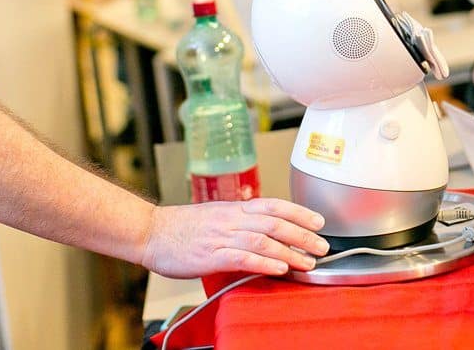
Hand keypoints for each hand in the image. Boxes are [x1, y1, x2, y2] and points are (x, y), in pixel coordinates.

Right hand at [137, 198, 329, 278]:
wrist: (151, 232)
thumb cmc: (181, 227)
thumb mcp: (216, 215)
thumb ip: (240, 221)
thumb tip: (265, 228)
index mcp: (234, 208)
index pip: (274, 205)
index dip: (299, 212)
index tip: (319, 220)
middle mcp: (232, 219)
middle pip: (275, 223)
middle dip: (303, 234)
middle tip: (322, 245)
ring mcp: (222, 236)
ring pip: (263, 239)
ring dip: (290, 250)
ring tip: (308, 261)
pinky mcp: (211, 255)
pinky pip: (242, 257)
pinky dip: (263, 262)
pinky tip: (278, 268)